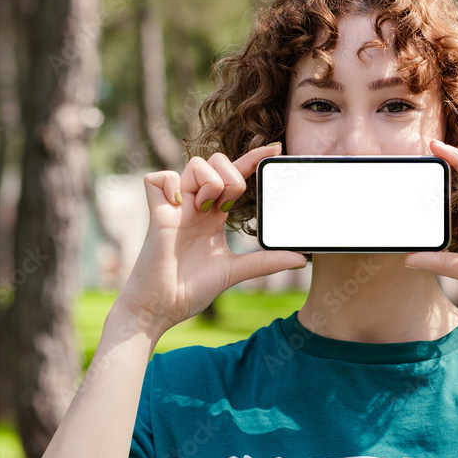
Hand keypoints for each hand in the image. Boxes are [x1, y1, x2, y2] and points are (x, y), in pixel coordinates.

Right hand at [115, 143, 306, 335]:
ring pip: (194, 164)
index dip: (254, 160)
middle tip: (226, 205)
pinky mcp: (156, 213)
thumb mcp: (236, 271)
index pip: (236, 178)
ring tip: (203, 209)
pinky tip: (176, 206)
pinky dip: (170, 184)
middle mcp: (195, 206)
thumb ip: (266, 262)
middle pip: (215, 162)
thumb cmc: (191, 289)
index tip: (275, 149)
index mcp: (214, 216)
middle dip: (230, 175)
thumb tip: (302, 260)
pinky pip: (158, 178)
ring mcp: (175, 207)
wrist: (162, 308)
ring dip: (208, 181)